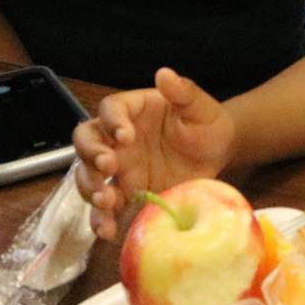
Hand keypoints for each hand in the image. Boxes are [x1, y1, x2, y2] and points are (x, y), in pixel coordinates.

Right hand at [73, 67, 235, 241]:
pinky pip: (105, 208)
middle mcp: (118, 138)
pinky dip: (101, 219)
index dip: (112, 121)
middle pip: (86, 141)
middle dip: (90, 154)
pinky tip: (107, 230)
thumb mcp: (200, 107)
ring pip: (87, 174)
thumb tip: (165, 74)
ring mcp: (119, 167)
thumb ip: (183, 92)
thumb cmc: (207, 124)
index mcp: (133, 110)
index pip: (111, 109)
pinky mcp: (125, 194)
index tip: (125, 136)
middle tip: (107, 167)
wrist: (218, 156)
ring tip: (105, 200)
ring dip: (90, 187)